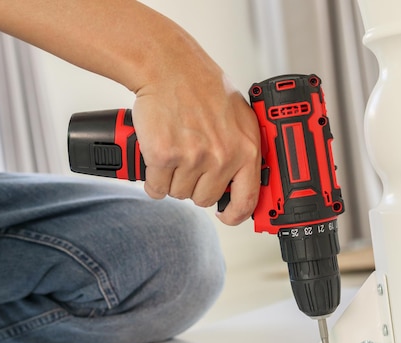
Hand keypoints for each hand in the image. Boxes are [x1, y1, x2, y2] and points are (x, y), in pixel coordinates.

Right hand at [131, 43, 259, 225]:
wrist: (170, 67)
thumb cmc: (204, 88)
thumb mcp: (241, 119)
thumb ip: (244, 151)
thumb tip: (242, 184)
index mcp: (246, 150)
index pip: (247, 200)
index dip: (235, 215)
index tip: (227, 216)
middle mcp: (223, 157)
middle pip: (204, 199)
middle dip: (194, 186)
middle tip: (189, 161)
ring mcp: (193, 158)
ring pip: (179, 194)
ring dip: (173, 180)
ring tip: (175, 152)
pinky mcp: (164, 156)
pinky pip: (156, 188)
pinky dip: (153, 179)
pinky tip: (157, 160)